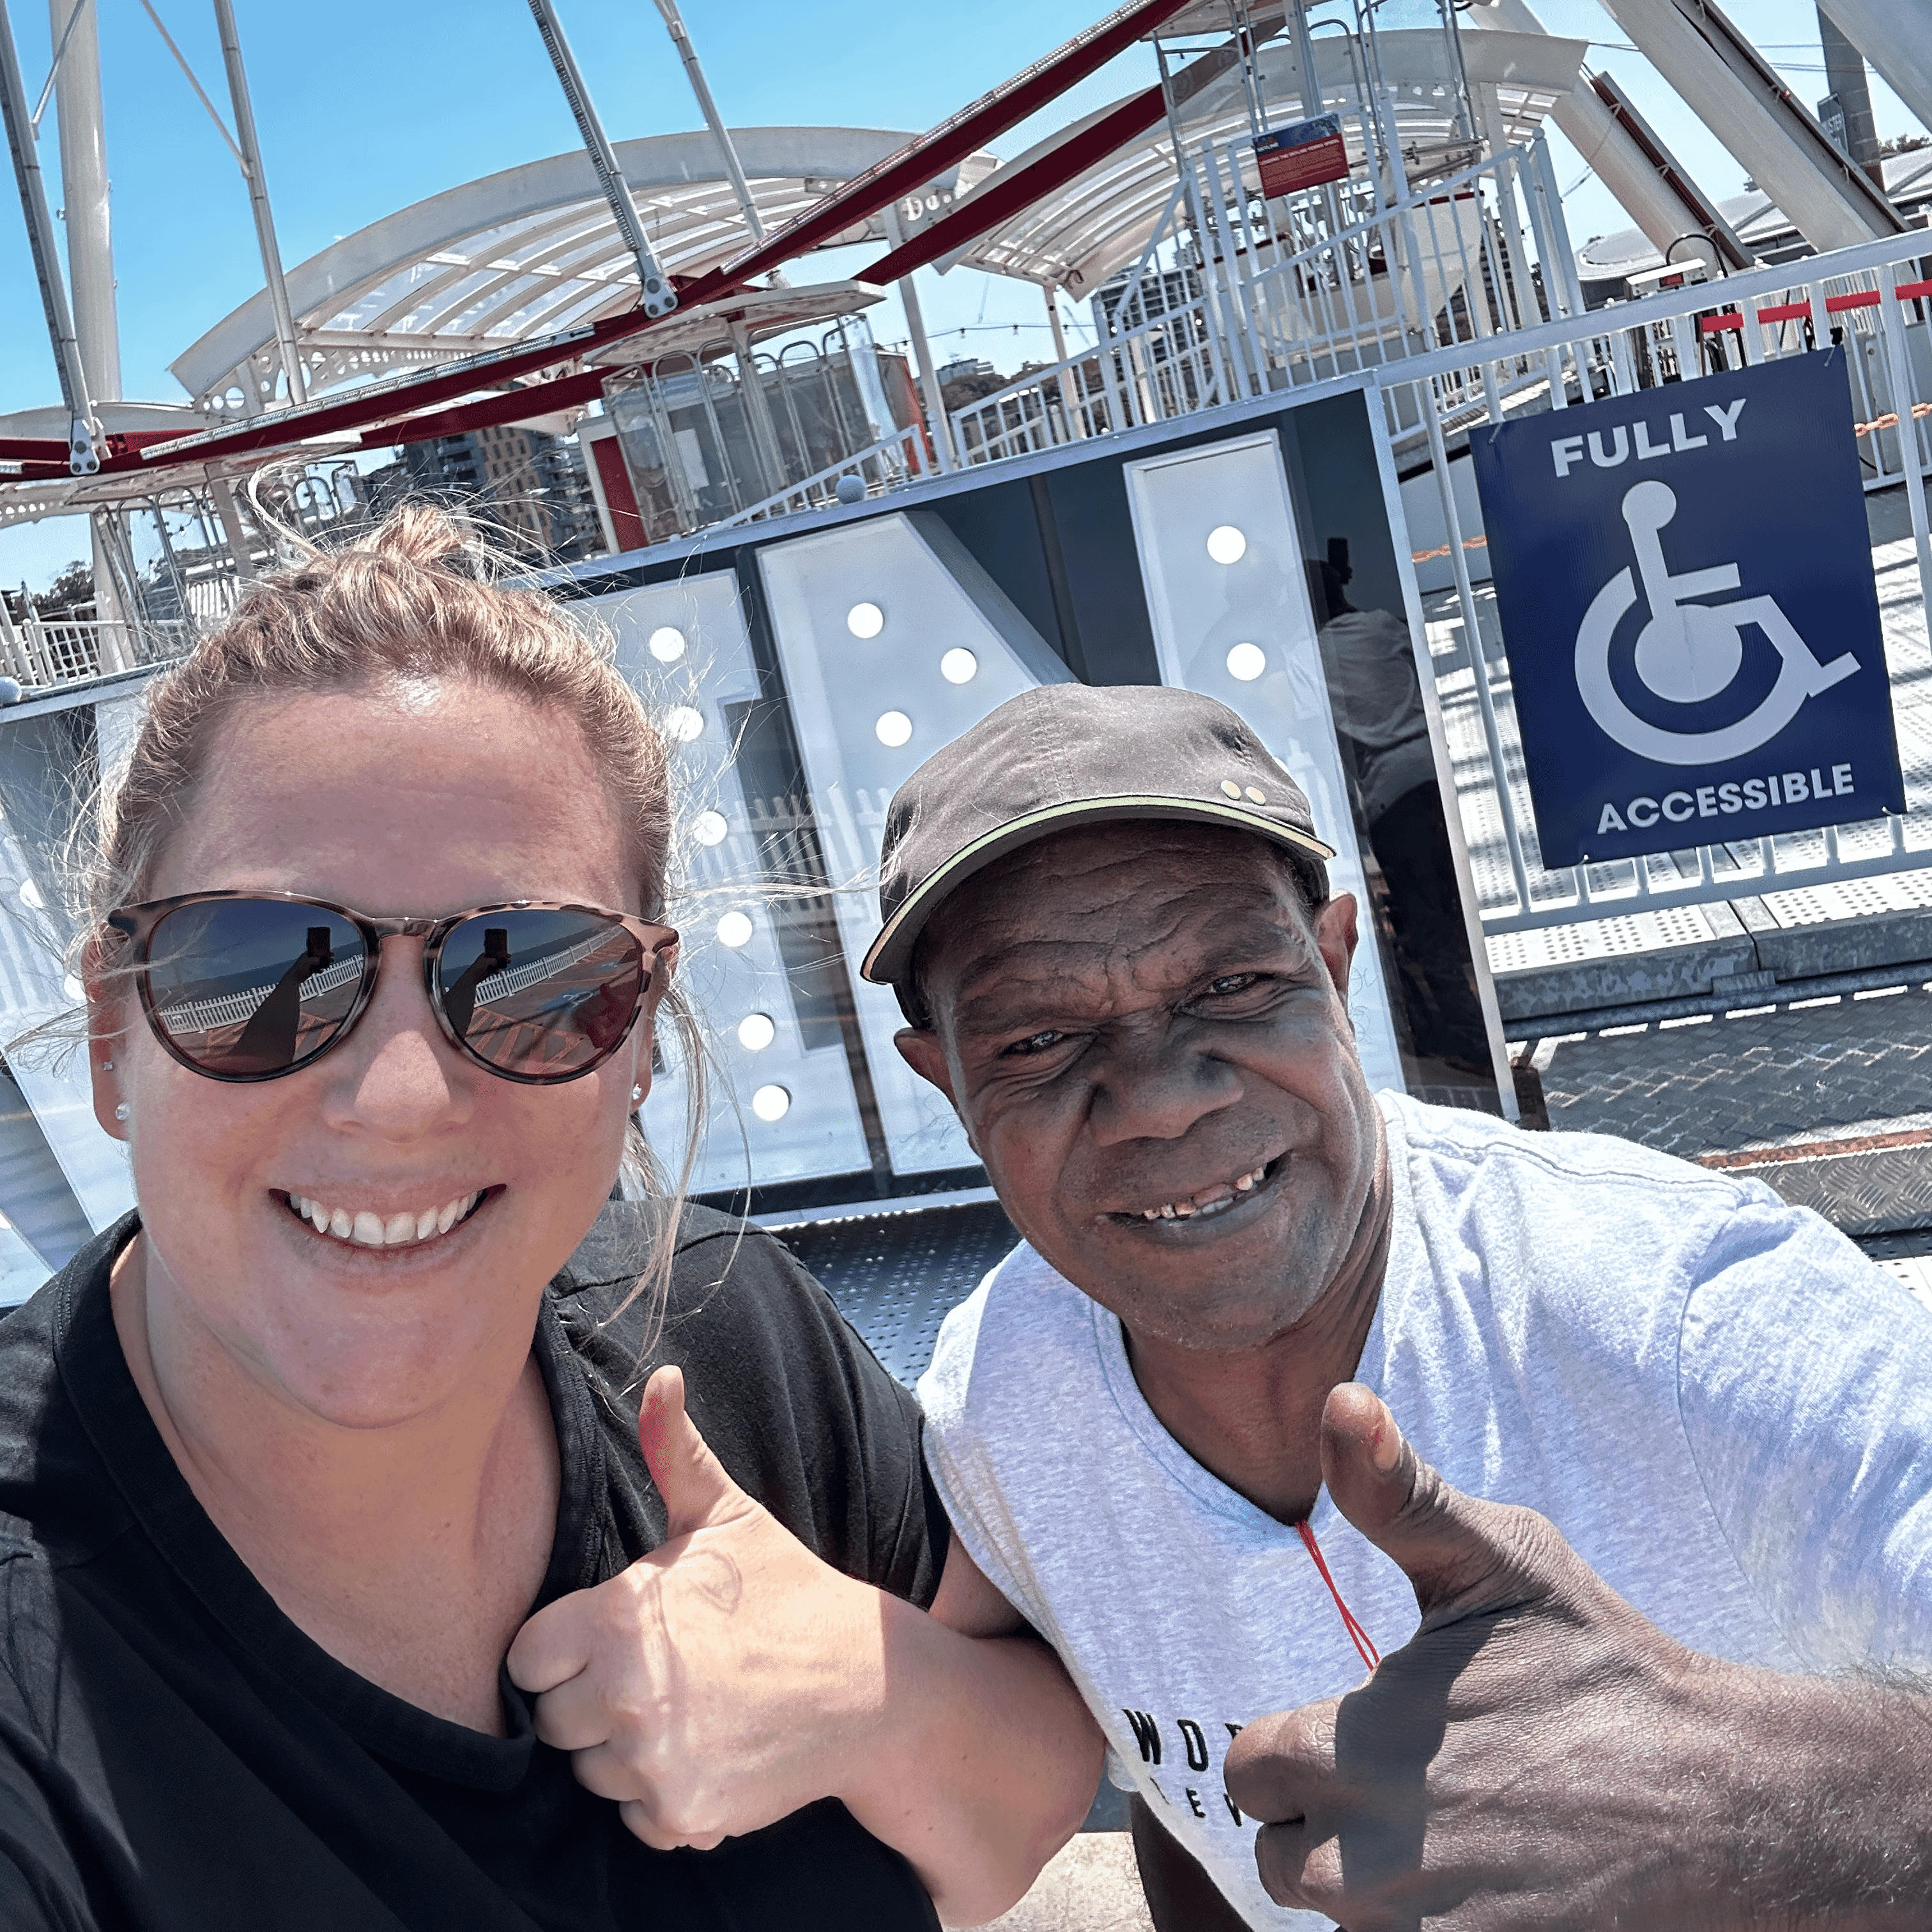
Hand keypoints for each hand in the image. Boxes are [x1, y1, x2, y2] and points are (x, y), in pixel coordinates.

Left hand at [506, 1364, 885, 1849]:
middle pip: (552, 1722)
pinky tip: (706, 1751)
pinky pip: (634, 1817)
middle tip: (659, 1675)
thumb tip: (662, 1376)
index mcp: (617, 1616)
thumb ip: (673, 1450)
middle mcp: (625, 1692)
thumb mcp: (726, 1514)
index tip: (608, 1642)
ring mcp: (653, 1758)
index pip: (525, 1658)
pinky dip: (662, 1798)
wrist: (866, 1683)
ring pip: (590, 1773)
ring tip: (687, 1711)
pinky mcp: (684, 1811)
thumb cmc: (787, 1591)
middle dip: (591, 1703)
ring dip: (625, 1753)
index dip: (562, 1650)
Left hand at [1224, 1384, 1745, 1930]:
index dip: (1295, 1749)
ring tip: (1462, 1833)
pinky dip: (1429, 1923)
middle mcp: (1360, 1861)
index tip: (1360, 1734)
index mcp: (1343, 1749)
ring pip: (1339, 1915)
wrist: (1728, 1800)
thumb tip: (1338, 1396)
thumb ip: (1394, 1490)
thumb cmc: (1599, 1668)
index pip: (1248, 1769)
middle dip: (1326, 1823)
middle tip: (1418, 1788)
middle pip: (1280, 1857)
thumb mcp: (1496, 1557)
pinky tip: (1490, 1883)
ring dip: (1378, 1885)